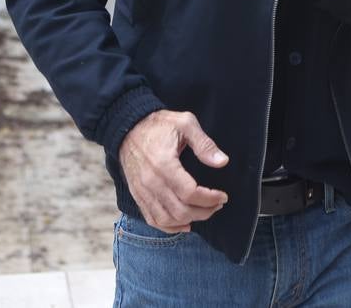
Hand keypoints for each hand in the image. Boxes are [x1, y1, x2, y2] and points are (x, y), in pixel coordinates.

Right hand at [118, 110, 229, 232]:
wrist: (128, 127)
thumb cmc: (159, 124)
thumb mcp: (185, 123)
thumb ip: (204, 144)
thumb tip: (222, 162)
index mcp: (164, 164)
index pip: (190, 193)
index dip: (210, 199)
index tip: (223, 196)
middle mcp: (150, 182)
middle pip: (180, 211)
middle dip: (204, 212)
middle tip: (217, 204)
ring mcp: (142, 191)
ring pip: (167, 219)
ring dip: (189, 220)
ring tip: (204, 212)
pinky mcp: (137, 195)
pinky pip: (152, 219)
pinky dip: (169, 227)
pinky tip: (184, 223)